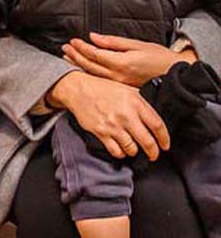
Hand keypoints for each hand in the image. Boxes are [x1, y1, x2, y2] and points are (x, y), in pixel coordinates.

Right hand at [46, 71, 170, 160]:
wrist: (78, 89)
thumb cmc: (102, 88)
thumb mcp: (127, 89)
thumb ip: (142, 103)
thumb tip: (155, 119)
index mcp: (135, 102)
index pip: (158, 126)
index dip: (164, 139)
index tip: (165, 145)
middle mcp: (126, 115)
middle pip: (148, 142)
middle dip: (153, 152)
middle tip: (154, 155)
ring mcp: (113, 125)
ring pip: (132, 149)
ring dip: (135, 151)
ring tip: (134, 149)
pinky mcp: (101, 132)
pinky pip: (116, 151)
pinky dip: (121, 153)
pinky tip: (121, 149)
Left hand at [62, 32, 196, 87]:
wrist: (176, 74)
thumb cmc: (159, 57)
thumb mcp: (137, 44)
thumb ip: (113, 42)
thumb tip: (93, 37)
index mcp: (122, 63)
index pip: (94, 54)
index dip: (81, 47)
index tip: (72, 41)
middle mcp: (119, 76)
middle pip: (90, 66)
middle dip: (75, 56)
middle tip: (64, 49)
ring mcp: (120, 84)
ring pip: (94, 75)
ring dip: (79, 66)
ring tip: (68, 58)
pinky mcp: (123, 89)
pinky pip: (102, 81)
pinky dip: (89, 74)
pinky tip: (83, 70)